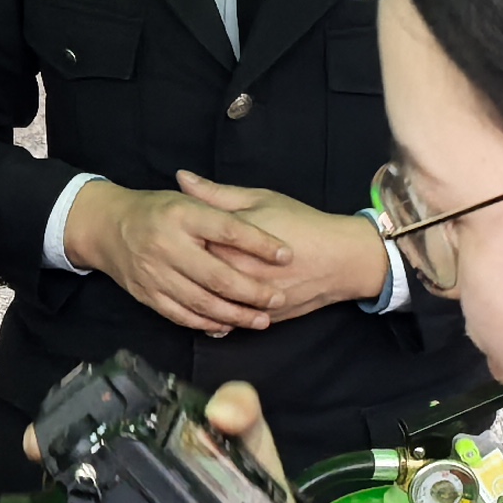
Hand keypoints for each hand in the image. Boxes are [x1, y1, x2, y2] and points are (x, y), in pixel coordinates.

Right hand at [66, 178, 284, 335]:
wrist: (105, 226)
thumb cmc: (155, 210)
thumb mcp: (186, 197)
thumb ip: (218, 199)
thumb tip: (256, 212)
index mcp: (181, 214)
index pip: (228, 230)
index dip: (260, 244)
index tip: (286, 255)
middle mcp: (166, 245)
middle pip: (217, 274)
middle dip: (251, 291)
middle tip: (277, 298)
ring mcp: (154, 273)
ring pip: (201, 301)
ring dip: (234, 315)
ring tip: (261, 319)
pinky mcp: (147, 294)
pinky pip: (181, 315)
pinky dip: (206, 323)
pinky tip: (227, 326)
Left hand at [173, 172, 394, 314]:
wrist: (343, 259)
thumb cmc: (302, 223)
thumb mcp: (259, 199)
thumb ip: (216, 194)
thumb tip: (180, 178)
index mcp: (230, 242)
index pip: (186, 244)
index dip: (170, 239)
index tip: (159, 233)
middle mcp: (237, 275)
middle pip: (192, 278)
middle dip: (176, 273)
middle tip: (163, 262)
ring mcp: (249, 300)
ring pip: (209, 306)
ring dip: (191, 301)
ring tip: (181, 287)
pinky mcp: (263, 318)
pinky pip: (230, 325)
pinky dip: (214, 320)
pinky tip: (204, 311)